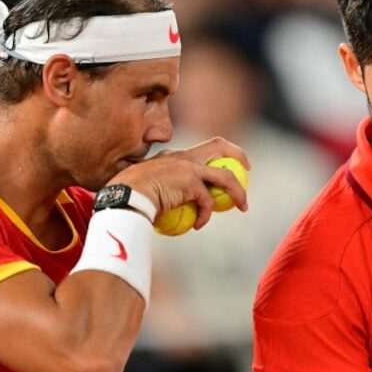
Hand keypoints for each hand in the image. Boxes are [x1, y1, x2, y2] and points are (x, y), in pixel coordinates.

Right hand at [109, 137, 249, 229]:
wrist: (124, 197)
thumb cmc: (126, 197)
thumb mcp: (143, 190)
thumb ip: (157, 193)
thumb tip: (163, 208)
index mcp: (170, 157)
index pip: (198, 151)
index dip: (214, 157)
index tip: (222, 168)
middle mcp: (181, 156)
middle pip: (219, 145)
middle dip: (238, 155)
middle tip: (247, 172)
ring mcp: (187, 167)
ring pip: (224, 176)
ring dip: (238, 192)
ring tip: (243, 206)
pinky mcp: (190, 181)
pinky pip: (207, 202)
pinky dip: (206, 215)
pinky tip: (199, 225)